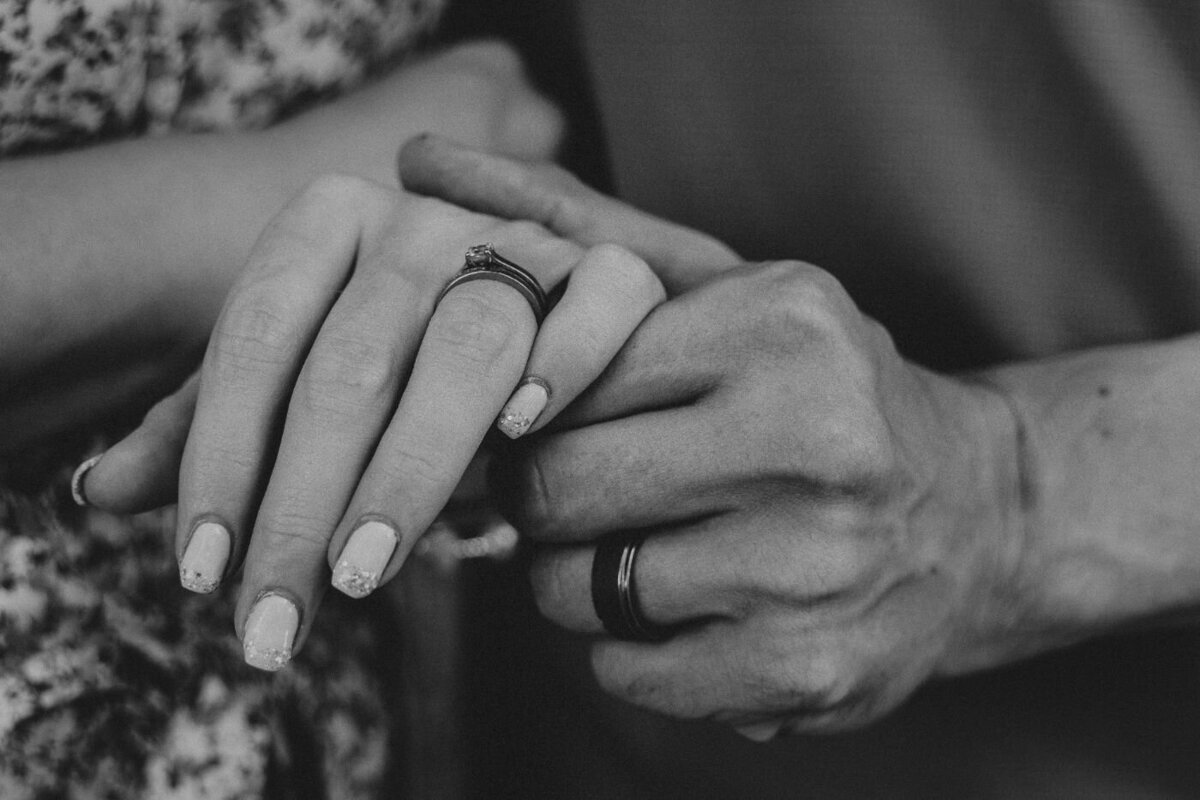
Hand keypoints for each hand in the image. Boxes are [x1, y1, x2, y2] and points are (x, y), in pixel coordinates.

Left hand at [80, 173, 664, 670]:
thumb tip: (101, 492)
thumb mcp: (293, 377)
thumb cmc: (394, 352)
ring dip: (412, 469)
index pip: (256, 337)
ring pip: (468, 347)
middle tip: (274, 621)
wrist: (524, 280)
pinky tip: (522, 438)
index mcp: (328, 217)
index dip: (220, 458)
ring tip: (361, 572)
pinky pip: (598, 307)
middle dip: (304, 503)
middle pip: (351, 361)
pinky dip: (563, 366)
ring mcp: (520, 235)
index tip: (201, 572)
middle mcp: (421, 217)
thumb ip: (210, 424)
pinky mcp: (610, 266)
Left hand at [396, 139, 1024, 738]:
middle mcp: (811, 440)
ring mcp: (815, 565)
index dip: (522, 408)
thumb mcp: (733, 289)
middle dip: (533, 500)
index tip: (529, 422)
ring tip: (628, 548)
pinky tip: (679, 610)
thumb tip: (421, 160)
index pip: (555, 374)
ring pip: (575, 591)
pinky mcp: (810, 669)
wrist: (980, 514)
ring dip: (572, 578)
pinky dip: (624, 649)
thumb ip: (588, 232)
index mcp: (780, 324)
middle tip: (562, 493)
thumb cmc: (821, 392)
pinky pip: (627, 674)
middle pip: (553, 488)